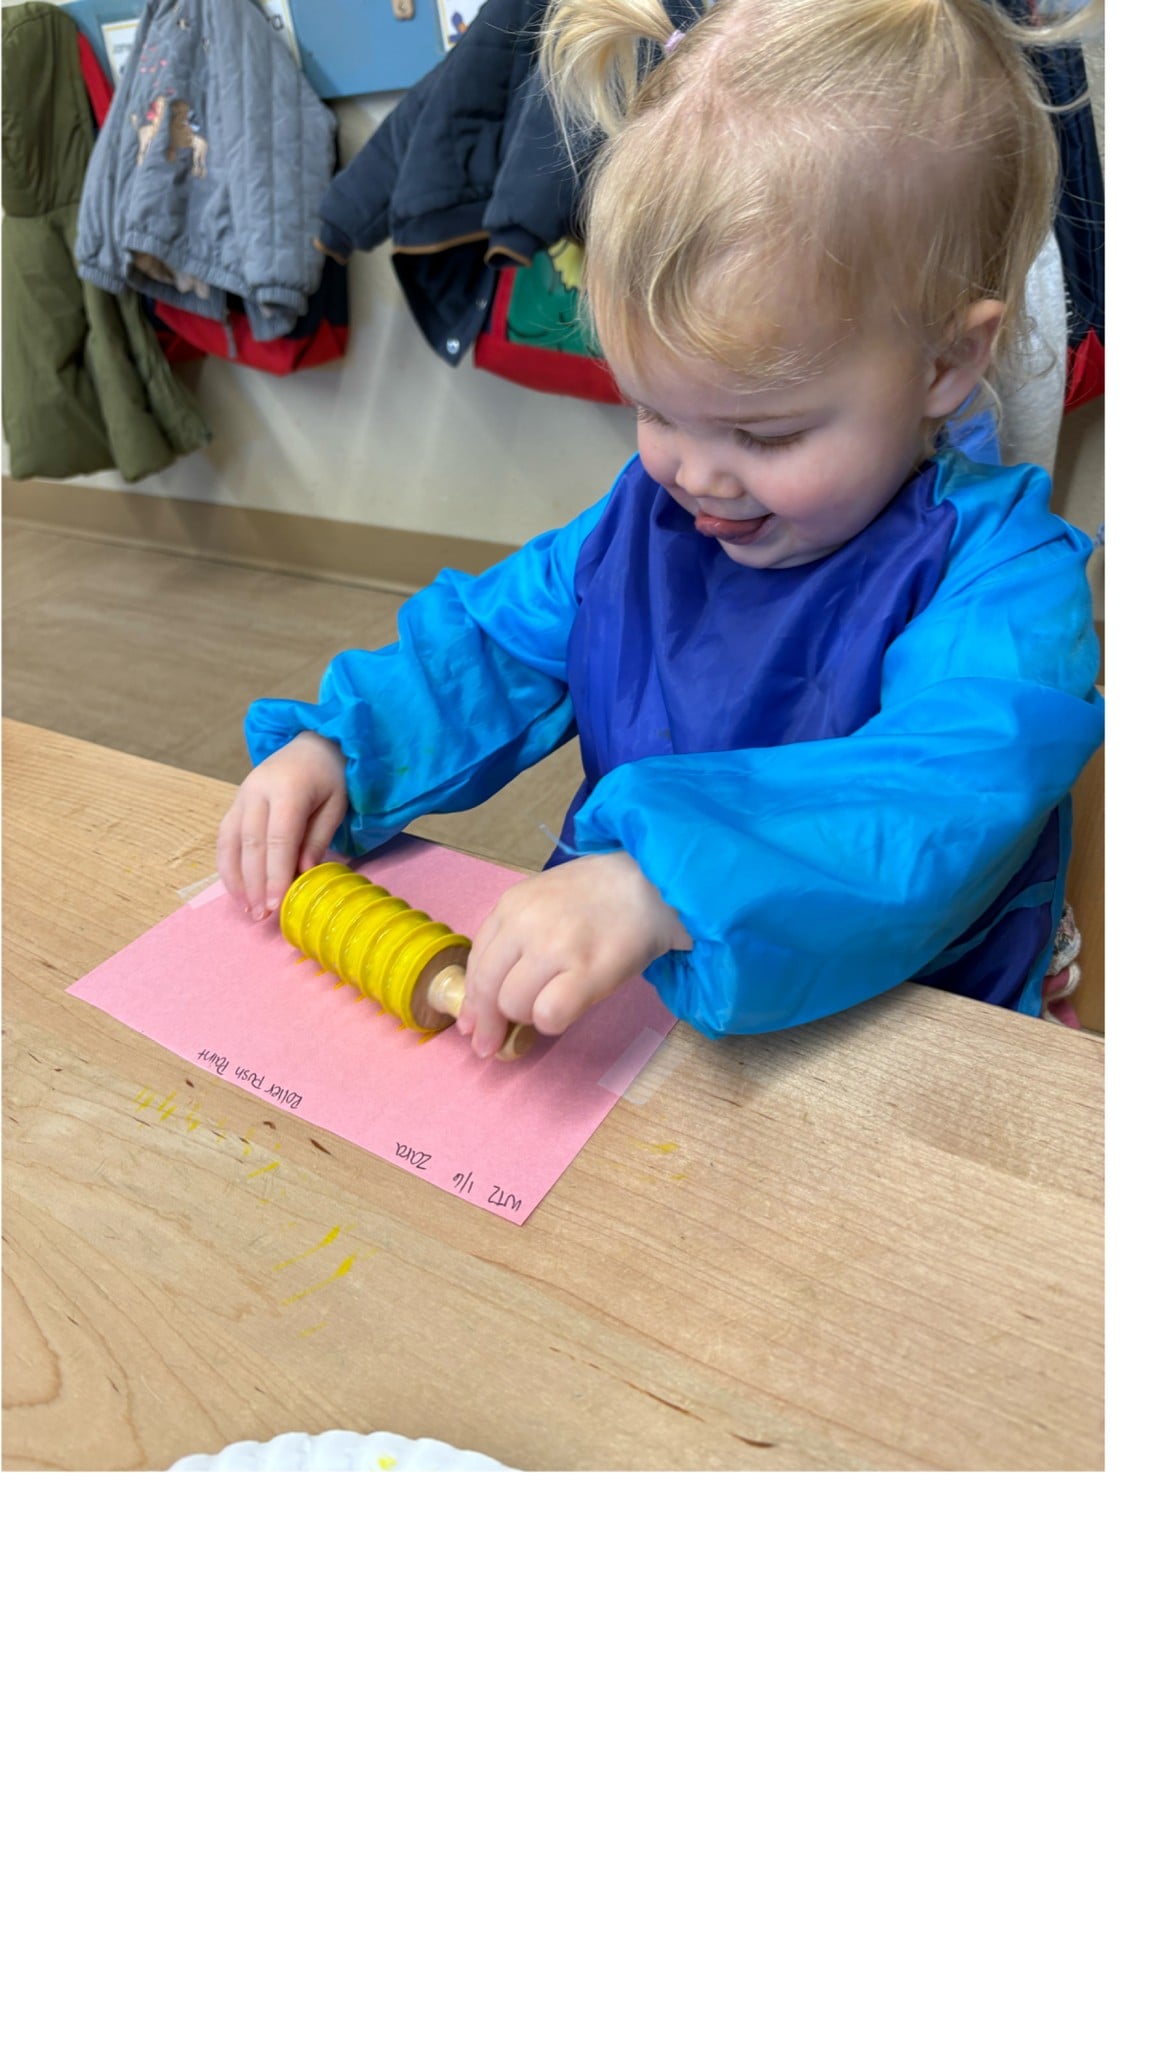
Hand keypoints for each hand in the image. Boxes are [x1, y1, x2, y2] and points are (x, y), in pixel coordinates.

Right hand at [217, 732, 347, 918]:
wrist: (311, 743)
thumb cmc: (330, 777)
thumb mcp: (335, 806)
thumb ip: (317, 840)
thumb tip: (302, 875)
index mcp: (288, 788)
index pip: (278, 839)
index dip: (275, 874)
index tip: (275, 904)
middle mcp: (257, 790)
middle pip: (252, 844)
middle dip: (255, 884)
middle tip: (261, 916)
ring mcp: (241, 795)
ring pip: (231, 842)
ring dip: (236, 879)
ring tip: (247, 909)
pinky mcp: (234, 803)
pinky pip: (225, 838)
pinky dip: (228, 866)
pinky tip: (237, 890)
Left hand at [459, 852, 690, 1057]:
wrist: (653, 884)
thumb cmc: (598, 897)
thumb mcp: (541, 901)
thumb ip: (511, 940)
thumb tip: (482, 1004)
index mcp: (511, 906)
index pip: (476, 965)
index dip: (473, 1003)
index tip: (473, 1025)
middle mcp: (526, 924)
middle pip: (488, 990)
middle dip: (490, 1022)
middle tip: (497, 1041)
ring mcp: (556, 947)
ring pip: (515, 1006)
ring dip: (529, 1015)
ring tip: (553, 1000)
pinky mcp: (587, 971)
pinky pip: (549, 1015)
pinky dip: (552, 1021)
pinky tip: (567, 1008)